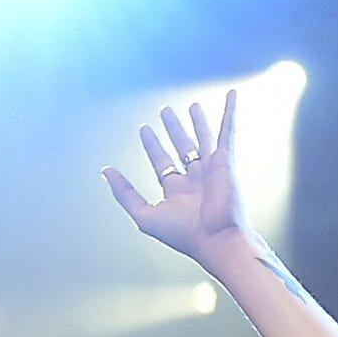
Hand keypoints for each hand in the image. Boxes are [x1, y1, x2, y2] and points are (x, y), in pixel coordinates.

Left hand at [103, 91, 248, 262]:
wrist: (217, 239)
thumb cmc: (185, 235)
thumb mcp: (144, 214)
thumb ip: (124, 193)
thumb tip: (106, 172)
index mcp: (177, 191)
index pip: (162, 161)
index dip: (152, 145)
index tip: (145, 129)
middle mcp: (195, 178)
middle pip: (182, 147)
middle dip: (173, 130)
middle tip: (165, 112)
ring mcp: (212, 169)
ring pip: (202, 138)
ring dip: (196, 121)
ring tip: (191, 106)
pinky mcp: (226, 162)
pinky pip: (227, 132)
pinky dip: (230, 113)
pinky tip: (231, 97)